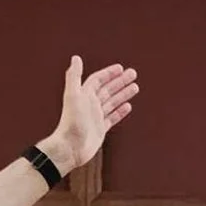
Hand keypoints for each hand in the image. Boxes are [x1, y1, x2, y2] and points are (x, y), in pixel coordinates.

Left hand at [42, 56, 139, 171]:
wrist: (70, 148)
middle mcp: (90, 105)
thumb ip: (74, 76)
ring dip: (123, 94)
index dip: (109, 73)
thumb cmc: (70, 122)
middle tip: (133, 74)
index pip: (98, 80)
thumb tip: (76, 57)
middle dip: (120, 81)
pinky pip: (112, 118)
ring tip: (135, 87)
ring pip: (112, 102)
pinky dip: (120, 111)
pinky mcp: (100, 129)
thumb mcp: (72, 96)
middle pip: (108, 89)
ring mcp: (95, 117)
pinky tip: (128, 106)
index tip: (121, 68)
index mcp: (84, 95)